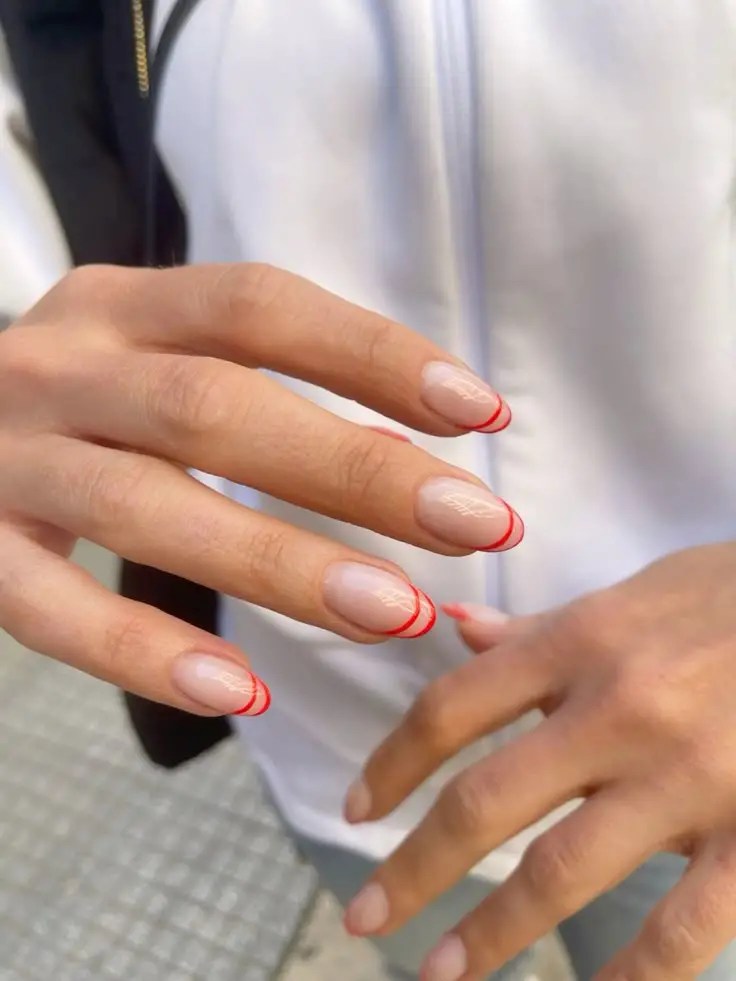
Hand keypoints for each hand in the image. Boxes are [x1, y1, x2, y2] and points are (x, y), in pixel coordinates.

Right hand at [0, 264, 520, 715]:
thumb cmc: (80, 401)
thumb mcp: (154, 361)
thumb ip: (261, 393)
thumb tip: (404, 450)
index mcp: (122, 306)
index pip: (262, 307)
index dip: (374, 354)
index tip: (481, 411)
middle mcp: (61, 365)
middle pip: (216, 409)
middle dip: (357, 472)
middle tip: (477, 526)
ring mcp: (7, 456)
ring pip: (147, 508)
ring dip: (281, 565)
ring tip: (398, 613)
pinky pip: (53, 610)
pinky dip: (145, 654)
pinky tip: (242, 693)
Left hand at [345, 543, 735, 980]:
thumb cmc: (734, 596)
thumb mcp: (634, 592)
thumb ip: (543, 625)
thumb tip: (462, 631)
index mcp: (582, 642)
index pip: (452, 709)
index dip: (392, 764)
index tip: (358, 808)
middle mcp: (619, 709)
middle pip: (485, 802)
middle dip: (415, 868)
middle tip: (365, 916)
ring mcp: (686, 777)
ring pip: (563, 873)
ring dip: (491, 933)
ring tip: (438, 975)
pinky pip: (684, 926)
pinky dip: (634, 976)